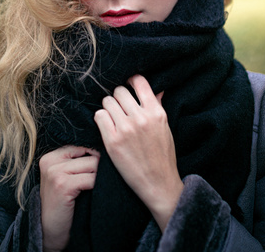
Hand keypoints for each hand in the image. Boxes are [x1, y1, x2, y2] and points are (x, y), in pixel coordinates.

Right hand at [39, 146, 99, 251]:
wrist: (49, 229)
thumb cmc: (62, 203)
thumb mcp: (65, 178)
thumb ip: (77, 162)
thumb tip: (104, 150)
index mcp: (50, 157)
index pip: (81, 146)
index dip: (94, 158)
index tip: (97, 171)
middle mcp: (50, 161)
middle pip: (88, 154)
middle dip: (99, 167)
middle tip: (102, 180)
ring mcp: (55, 172)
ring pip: (93, 164)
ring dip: (100, 177)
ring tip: (98, 187)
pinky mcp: (63, 185)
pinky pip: (91, 178)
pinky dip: (98, 186)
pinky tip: (95, 194)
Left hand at [94, 74, 183, 230]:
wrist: (158, 183)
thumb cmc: (163, 156)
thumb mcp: (165, 128)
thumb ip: (158, 107)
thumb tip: (157, 90)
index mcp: (156, 112)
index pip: (139, 82)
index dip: (131, 81)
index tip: (127, 86)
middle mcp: (141, 118)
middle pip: (119, 91)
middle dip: (117, 98)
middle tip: (119, 108)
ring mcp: (126, 129)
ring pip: (107, 102)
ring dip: (108, 108)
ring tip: (113, 119)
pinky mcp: (112, 141)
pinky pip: (99, 116)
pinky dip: (101, 119)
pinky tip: (106, 127)